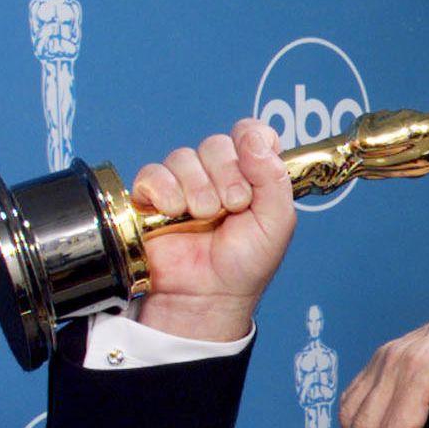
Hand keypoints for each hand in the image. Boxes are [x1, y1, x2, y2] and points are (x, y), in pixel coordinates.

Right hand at [130, 119, 294, 341]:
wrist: (209, 294)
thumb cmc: (245, 264)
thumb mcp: (277, 222)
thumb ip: (274, 177)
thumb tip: (254, 137)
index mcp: (251, 175)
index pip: (251, 133)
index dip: (251, 141)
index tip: (254, 161)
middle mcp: (218, 175)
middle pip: (217, 144)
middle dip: (227, 176)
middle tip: (232, 208)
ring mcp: (184, 184)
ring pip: (184, 157)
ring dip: (199, 190)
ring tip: (204, 218)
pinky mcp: (152, 196)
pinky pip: (153, 173)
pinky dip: (165, 192)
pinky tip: (175, 213)